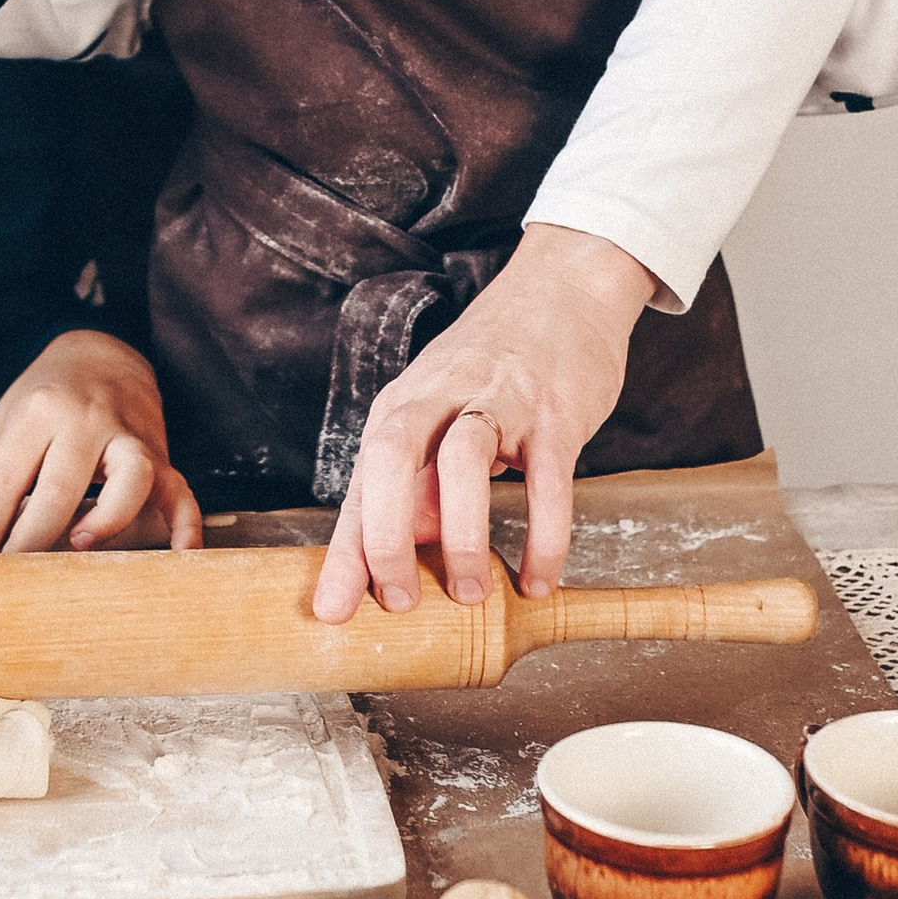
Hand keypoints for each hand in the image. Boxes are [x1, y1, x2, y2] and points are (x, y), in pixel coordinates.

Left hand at [0, 330, 202, 552]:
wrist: (103, 353)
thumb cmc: (46, 398)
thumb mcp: (4, 425)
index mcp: (38, 413)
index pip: (8, 479)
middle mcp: (86, 421)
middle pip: (62, 485)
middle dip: (33, 536)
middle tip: (14, 572)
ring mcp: (128, 437)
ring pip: (131, 477)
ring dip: (108, 517)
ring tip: (80, 545)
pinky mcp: (161, 454)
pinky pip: (182, 489)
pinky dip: (186, 524)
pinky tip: (180, 556)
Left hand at [315, 224, 655, 620]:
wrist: (564, 288)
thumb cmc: (495, 364)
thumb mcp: (440, 410)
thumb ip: (418, 479)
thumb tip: (398, 554)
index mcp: (405, 403)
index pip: (362, 481)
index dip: (346, 550)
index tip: (332, 610)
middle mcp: (442, 396)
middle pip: (392, 456)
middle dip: (387, 535)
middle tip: (400, 601)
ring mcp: (501, 400)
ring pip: (463, 461)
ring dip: (460, 536)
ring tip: (469, 594)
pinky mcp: (556, 413)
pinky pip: (548, 480)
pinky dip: (543, 537)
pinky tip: (538, 579)